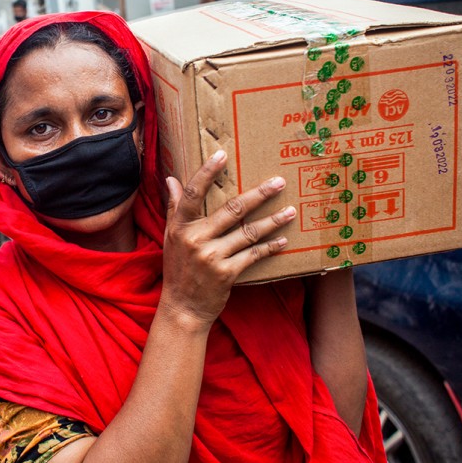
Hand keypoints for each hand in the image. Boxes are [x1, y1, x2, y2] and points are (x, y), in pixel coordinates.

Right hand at [160, 150, 295, 329]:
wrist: (183, 307)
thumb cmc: (177, 269)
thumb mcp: (170, 237)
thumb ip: (174, 208)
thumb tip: (172, 180)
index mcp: (180, 227)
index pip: (193, 194)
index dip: (207, 173)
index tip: (222, 155)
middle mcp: (196, 239)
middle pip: (232, 210)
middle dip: (259, 195)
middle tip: (279, 182)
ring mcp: (212, 257)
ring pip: (248, 232)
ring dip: (272, 221)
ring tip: (291, 210)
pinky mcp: (227, 273)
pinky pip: (253, 255)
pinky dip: (269, 247)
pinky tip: (283, 239)